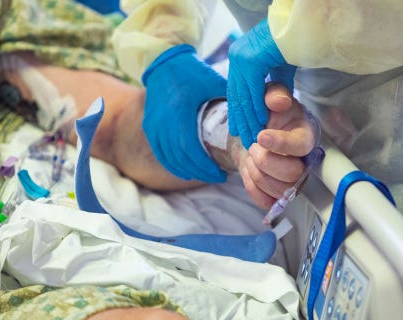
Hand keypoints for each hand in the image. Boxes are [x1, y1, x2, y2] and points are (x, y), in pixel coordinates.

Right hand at [142, 44, 226, 182]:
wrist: (163, 61)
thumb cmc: (192, 71)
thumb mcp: (213, 82)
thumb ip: (231, 99)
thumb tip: (253, 115)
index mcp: (180, 114)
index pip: (191, 150)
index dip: (206, 167)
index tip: (222, 174)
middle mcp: (163, 123)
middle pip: (181, 159)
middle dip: (200, 172)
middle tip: (218, 177)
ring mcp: (153, 126)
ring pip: (169, 158)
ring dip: (188, 171)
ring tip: (205, 174)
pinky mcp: (149, 126)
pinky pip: (160, 153)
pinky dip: (173, 164)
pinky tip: (186, 171)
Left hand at [227, 19, 296, 148]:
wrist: (302, 25)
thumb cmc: (295, 43)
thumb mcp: (281, 67)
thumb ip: (276, 84)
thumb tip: (275, 102)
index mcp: (240, 56)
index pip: (236, 90)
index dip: (238, 112)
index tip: (240, 130)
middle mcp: (237, 56)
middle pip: (236, 95)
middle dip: (241, 120)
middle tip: (245, 140)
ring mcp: (242, 57)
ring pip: (243, 95)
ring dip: (249, 119)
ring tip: (254, 136)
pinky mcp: (251, 60)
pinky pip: (253, 91)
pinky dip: (257, 108)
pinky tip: (261, 122)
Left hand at [238, 84, 315, 208]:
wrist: (254, 131)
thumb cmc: (268, 113)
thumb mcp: (271, 95)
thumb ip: (275, 94)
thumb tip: (277, 101)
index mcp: (306, 135)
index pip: (302, 146)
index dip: (281, 144)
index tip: (261, 136)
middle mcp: (304, 162)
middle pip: (292, 174)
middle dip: (265, 161)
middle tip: (253, 146)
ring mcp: (292, 181)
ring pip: (279, 190)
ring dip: (256, 173)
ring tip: (251, 156)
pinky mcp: (278, 193)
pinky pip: (266, 201)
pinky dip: (251, 186)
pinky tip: (249, 170)